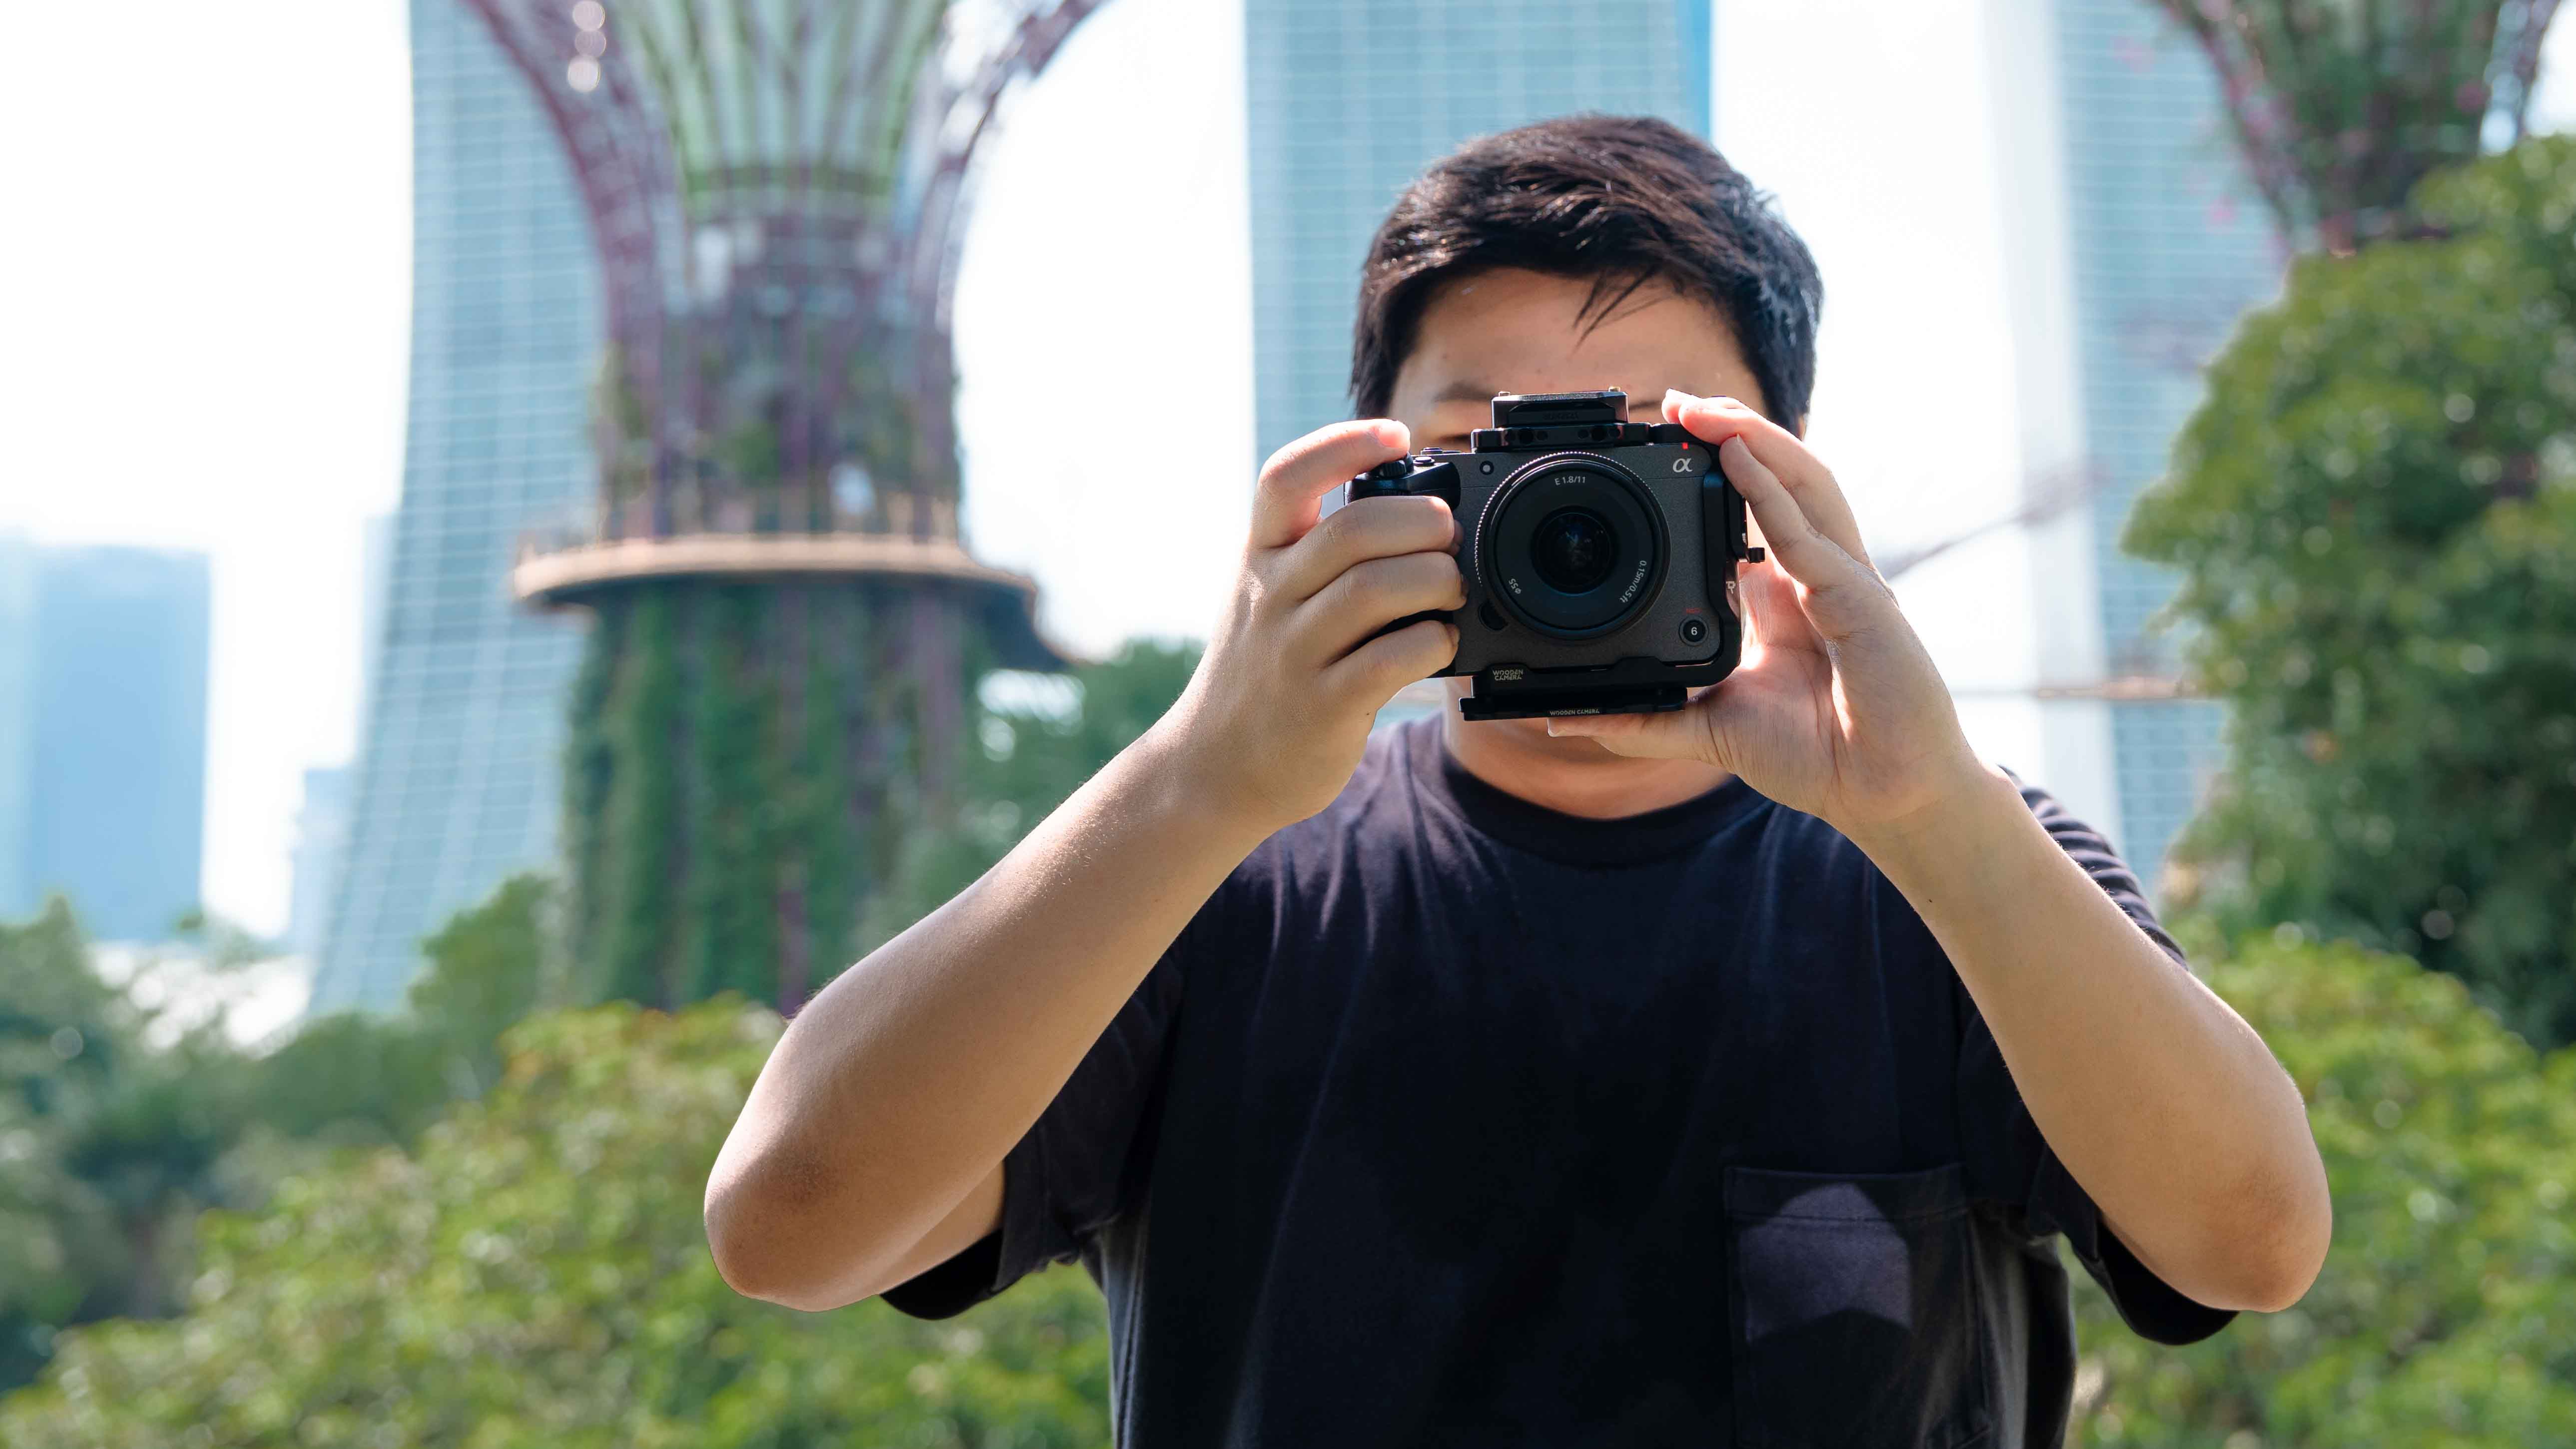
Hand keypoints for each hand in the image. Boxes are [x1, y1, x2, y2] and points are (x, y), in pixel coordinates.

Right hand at [1154, 418, 1463, 831]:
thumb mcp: (1264, 596)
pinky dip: (1432, 642)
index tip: (1395, 433)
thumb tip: (1407, 503)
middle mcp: (1271, 598)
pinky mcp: (1324, 708)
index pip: (1286, 478)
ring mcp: (1295, 654)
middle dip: (1421, 521)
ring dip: (1436, 580)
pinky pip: (1390, 660)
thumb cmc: (1260, 672)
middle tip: (1448, 533)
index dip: (1343, 444)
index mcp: (1259, 558)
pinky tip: (1440, 642)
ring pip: (1376, 590)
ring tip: (1452, 589)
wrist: (1212, 768)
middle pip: (1352, 530)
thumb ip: (1313, 551)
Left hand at [1546, 390, 1987, 840]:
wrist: (1884, 797)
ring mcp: (1845, 582)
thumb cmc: (1816, 757)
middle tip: (1674, 403)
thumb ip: (1642, 721)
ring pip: (1804, 485)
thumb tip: (1564, 718)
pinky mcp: (1862, 603)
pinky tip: (1739, 456)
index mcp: (1786, 595)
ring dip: (1754, 438)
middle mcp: (1818, 576)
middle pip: (1781, 479)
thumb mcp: (1709, 731)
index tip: (1665, 441)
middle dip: (1733, 433)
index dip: (1719, 469)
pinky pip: (1811, 536)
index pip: (1753, 511)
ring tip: (1705, 408)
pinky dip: (1773, 491)